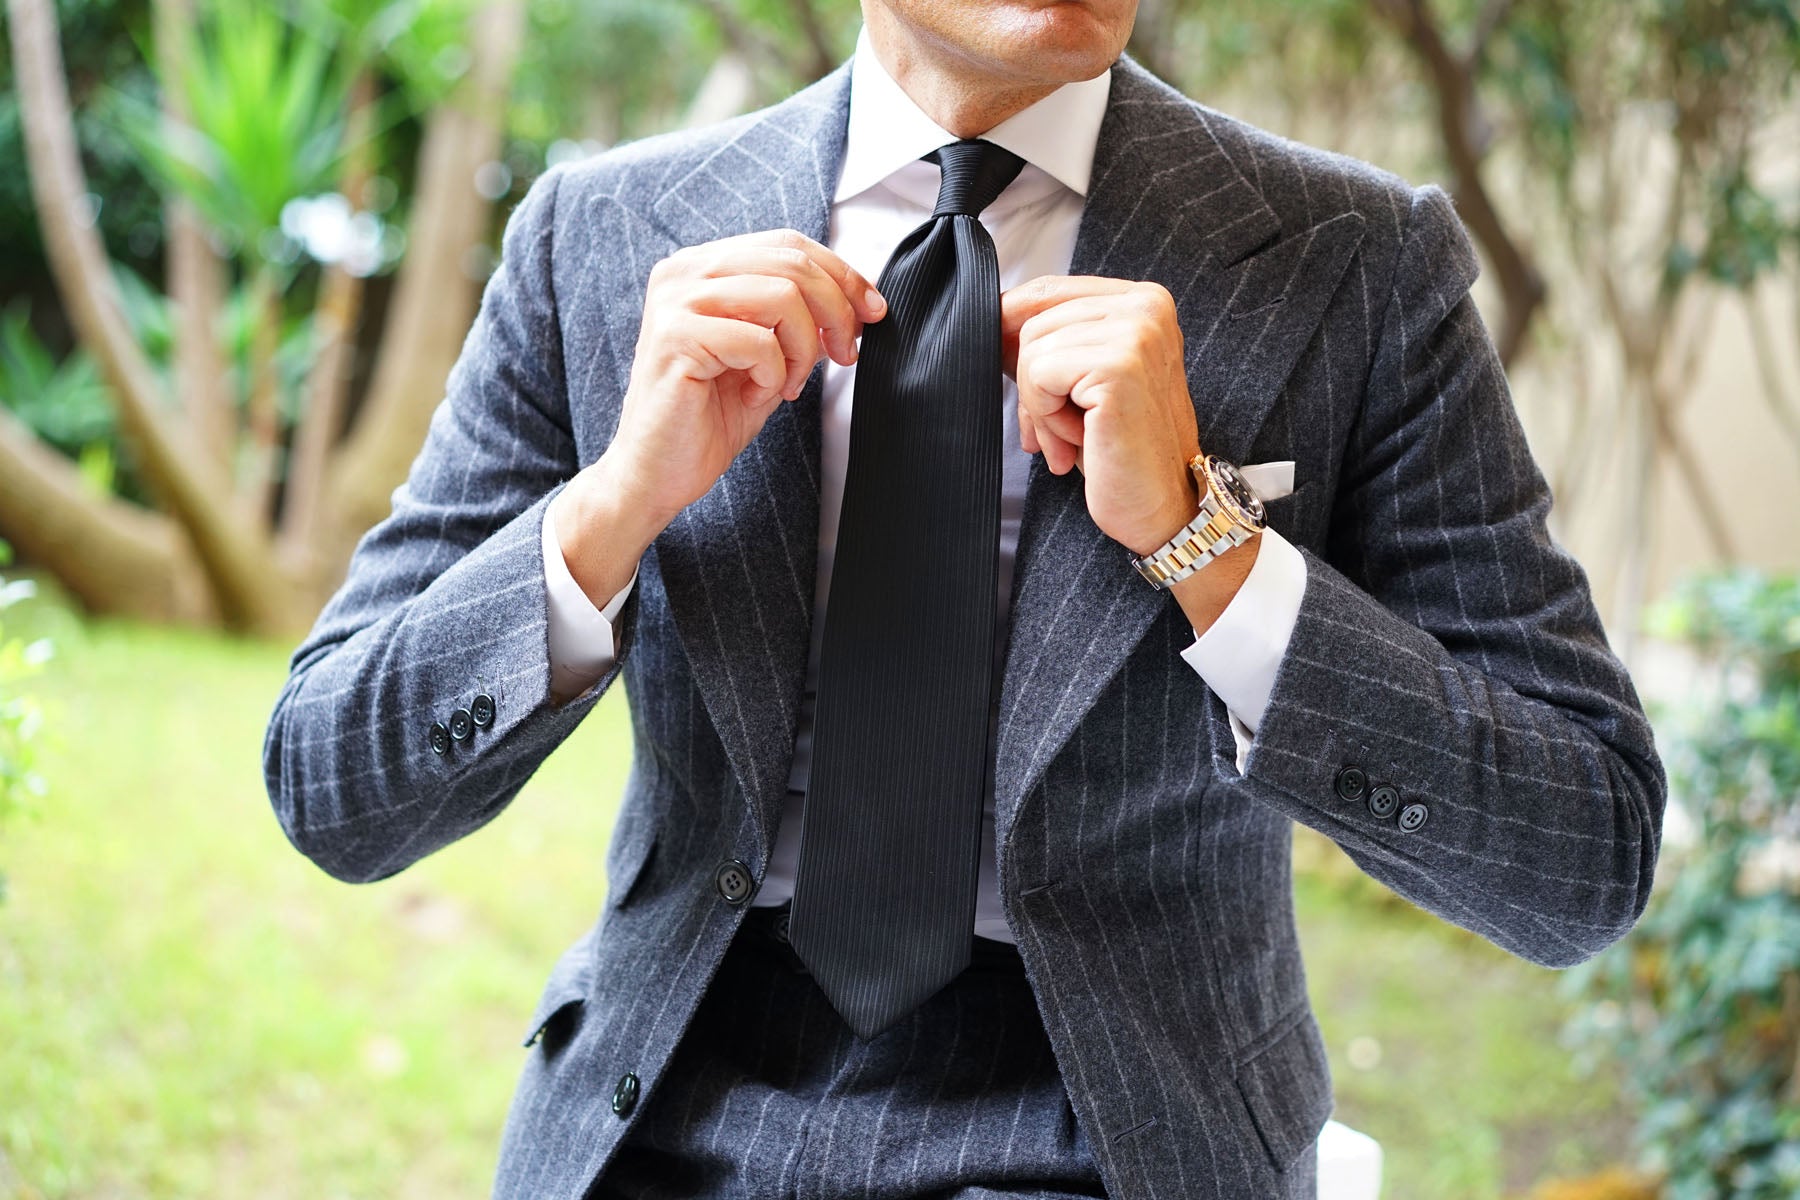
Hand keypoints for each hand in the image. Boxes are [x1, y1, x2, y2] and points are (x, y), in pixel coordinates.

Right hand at [600, 229, 886, 524]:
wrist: (657, 474)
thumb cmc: (708, 418)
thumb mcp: (767, 357)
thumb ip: (799, 320)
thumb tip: (858, 300)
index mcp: (702, 267)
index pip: (787, 244)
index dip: (841, 274)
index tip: (872, 312)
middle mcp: (682, 273)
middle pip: (791, 262)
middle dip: (836, 311)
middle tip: (843, 355)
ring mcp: (675, 302)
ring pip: (781, 296)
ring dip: (802, 348)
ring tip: (786, 384)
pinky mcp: (675, 337)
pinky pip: (758, 341)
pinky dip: (773, 374)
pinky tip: (754, 396)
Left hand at [1001, 276, 1202, 555]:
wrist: (1160, 509)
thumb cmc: (1119, 450)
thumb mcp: (1079, 382)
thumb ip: (1048, 342)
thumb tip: (992, 314)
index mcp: (1143, 301)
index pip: (1048, 289)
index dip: (1013, 327)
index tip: (1008, 367)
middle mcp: (1146, 307)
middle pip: (1034, 320)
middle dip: (1033, 382)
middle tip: (1062, 428)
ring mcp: (1137, 333)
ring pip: (1032, 348)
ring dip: (1041, 405)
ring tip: (1077, 435)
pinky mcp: (1120, 366)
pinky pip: (1038, 375)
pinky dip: (1047, 417)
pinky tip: (1079, 440)